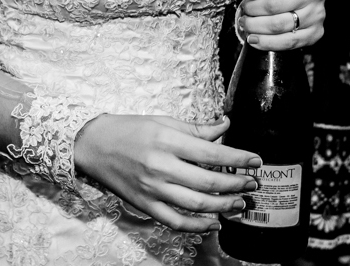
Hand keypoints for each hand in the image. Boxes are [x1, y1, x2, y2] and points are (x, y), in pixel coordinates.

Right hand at [73, 114, 261, 231]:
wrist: (93, 145)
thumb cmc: (128, 129)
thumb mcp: (163, 122)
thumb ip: (196, 128)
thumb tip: (225, 126)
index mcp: (167, 141)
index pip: (212, 153)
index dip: (238, 158)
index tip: (256, 160)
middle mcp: (161, 167)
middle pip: (208, 182)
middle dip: (236, 184)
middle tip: (253, 183)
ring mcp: (152, 189)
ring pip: (196, 205)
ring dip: (224, 206)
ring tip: (240, 203)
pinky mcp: (145, 205)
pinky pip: (176, 221)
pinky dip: (198, 226)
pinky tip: (214, 224)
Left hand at [233, 0, 325, 50]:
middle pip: (276, 6)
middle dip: (253, 10)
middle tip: (244, 10)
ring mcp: (318, 14)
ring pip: (280, 25)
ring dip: (256, 26)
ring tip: (245, 23)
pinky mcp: (316, 32)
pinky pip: (289, 42)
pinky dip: (267, 43)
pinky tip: (254, 39)